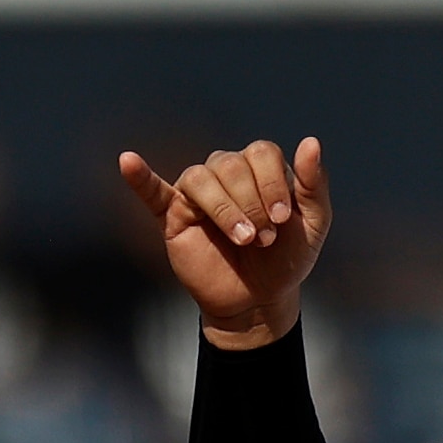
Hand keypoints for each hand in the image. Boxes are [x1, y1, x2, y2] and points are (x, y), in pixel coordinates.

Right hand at [116, 137, 330, 349]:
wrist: (259, 300)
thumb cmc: (285, 259)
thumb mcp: (313, 224)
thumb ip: (314, 185)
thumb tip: (310, 141)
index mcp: (259, 167)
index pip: (260, 152)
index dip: (272, 183)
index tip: (282, 220)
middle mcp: (226, 172)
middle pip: (230, 165)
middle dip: (250, 203)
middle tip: (262, 239)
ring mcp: (197, 194)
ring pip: (200, 178)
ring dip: (223, 208)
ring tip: (242, 239)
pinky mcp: (174, 218)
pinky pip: (152, 193)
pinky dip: (140, 177)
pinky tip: (128, 160)